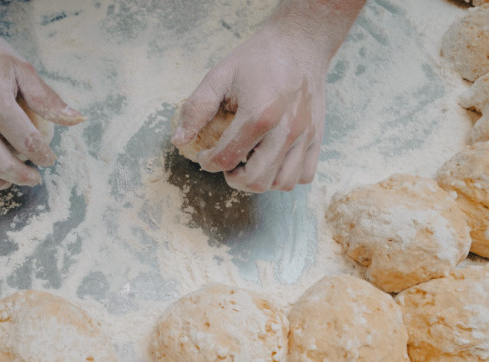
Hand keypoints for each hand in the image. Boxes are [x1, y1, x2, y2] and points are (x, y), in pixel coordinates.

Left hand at [172, 26, 325, 192]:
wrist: (300, 42)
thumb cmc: (258, 58)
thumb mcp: (220, 76)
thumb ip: (197, 109)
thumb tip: (179, 140)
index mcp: (259, 114)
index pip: (227, 158)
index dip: (208, 162)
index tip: (204, 154)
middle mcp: (286, 129)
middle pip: (255, 180)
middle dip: (232, 178)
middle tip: (225, 162)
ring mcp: (305, 135)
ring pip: (281, 183)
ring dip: (259, 181)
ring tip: (248, 163)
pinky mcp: (318, 137)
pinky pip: (304, 175)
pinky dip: (285, 176)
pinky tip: (271, 161)